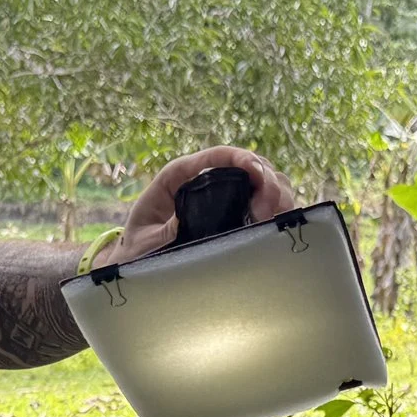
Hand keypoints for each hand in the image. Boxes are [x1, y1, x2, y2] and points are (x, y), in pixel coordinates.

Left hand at [104, 147, 298, 265]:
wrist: (139, 261)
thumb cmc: (138, 249)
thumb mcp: (145, 242)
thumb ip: (164, 232)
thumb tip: (186, 221)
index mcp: (179, 176)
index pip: (217, 155)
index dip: (242, 159)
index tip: (257, 174)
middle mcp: (206, 178)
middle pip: (250, 164)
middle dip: (267, 182)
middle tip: (267, 211)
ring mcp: (225, 193)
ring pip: (265, 180)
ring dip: (278, 195)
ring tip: (273, 219)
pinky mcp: (237, 211)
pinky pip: (267, 201)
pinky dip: (279, 208)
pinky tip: (277, 224)